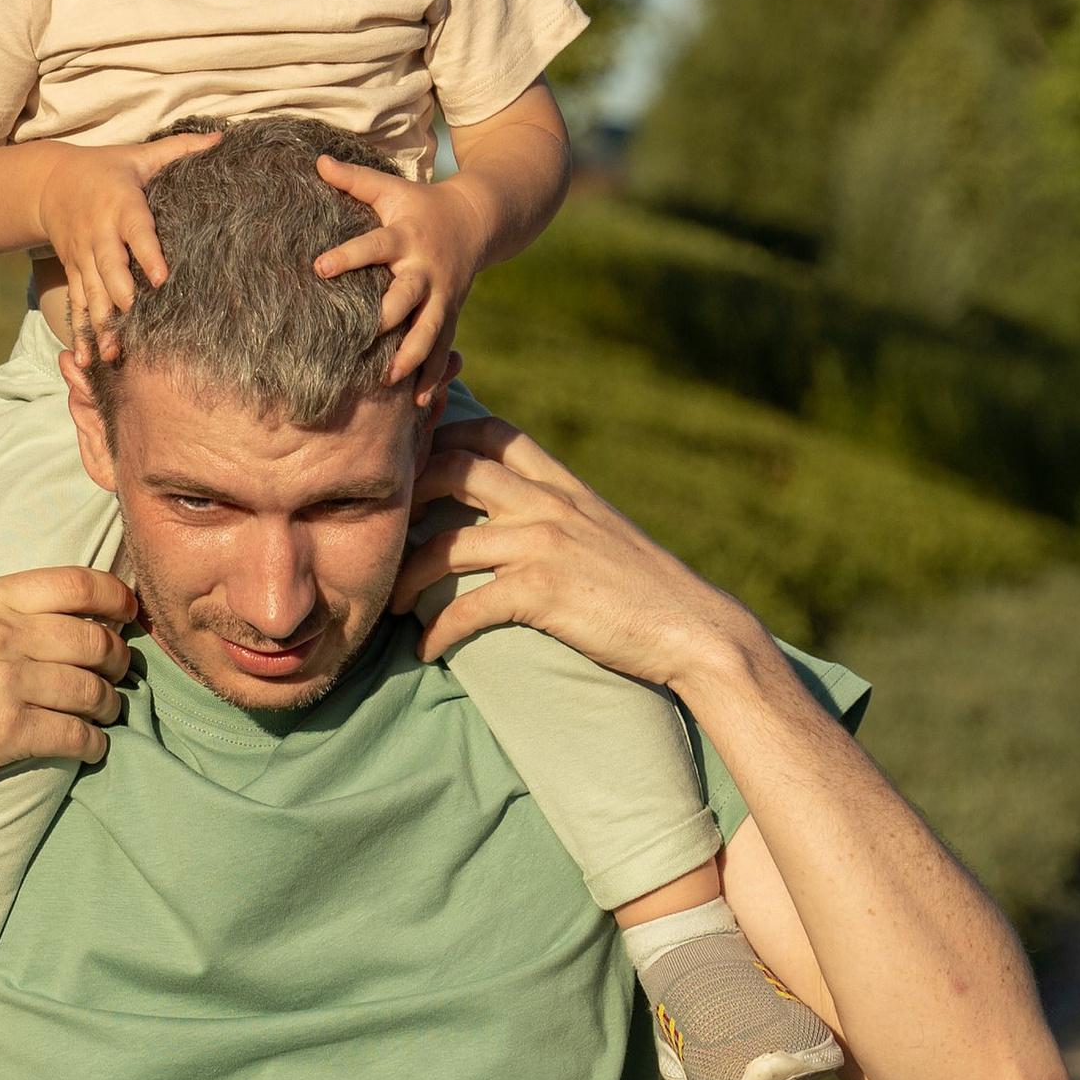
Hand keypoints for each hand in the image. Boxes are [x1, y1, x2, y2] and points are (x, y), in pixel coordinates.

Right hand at [0, 565, 137, 827]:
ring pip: (92, 689)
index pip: (75, 582)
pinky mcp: (8, 732)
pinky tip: (92, 746)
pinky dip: (93, 743)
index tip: (128, 612)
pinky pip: (75, 734)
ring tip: (107, 711)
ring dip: (109, 704)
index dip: (115, 596)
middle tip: (120, 671)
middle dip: (118, 658)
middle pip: (94, 638)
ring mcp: (5, 682)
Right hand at [32, 135, 221, 364]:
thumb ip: (181, 149)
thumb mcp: (139, 154)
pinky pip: (77, 305)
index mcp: (119, 203)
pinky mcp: (74, 273)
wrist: (47, 183)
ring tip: (112, 352)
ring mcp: (83, 257)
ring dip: (101, 323)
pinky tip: (87, 358)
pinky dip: (82, 332)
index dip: (146, 253)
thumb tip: (224, 138)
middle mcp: (98, 233)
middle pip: (108, 267)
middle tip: (134, 317)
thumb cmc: (105, 168)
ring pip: (91, 293)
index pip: (135, 229)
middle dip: (120, 294)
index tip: (161, 277)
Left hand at [312, 155, 493, 397]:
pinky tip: (420, 404)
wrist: (478, 220)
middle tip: (364, 335)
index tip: (318, 267)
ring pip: (428, 330)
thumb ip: (354, 179)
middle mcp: (425, 270)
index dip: (347, 256)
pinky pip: (442, 349)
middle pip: (407, 296)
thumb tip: (315, 159)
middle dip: (387, 317)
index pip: (374, 246)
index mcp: (406, 237)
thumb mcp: (391, 188)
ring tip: (388, 380)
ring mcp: (441, 296)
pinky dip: (433, 375)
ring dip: (411, 356)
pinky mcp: (450, 314)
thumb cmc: (421, 205)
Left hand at [395, 416, 758, 696]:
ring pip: (446, 544)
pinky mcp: (542, 592)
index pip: (493, 432)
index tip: (412, 464)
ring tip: (391, 603)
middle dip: (408, 495)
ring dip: (407, 577)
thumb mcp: (602, 531)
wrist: (693, 629)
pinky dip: (437, 631)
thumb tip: (516, 513)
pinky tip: (425, 648)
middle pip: (455, 468)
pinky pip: (466, 607)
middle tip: (386, 530)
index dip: (444, 435)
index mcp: (564, 485)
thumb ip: (560, 512)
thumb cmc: (645, 590)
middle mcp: (551, 503)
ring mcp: (545, 544)